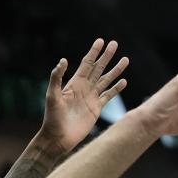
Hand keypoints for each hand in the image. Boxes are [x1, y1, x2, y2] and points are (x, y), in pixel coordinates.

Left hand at [38, 38, 128, 155]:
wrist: (58, 137)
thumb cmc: (52, 117)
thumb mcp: (52, 96)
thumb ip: (56, 78)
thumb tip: (63, 60)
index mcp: (74, 83)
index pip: (87, 63)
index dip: (93, 52)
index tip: (101, 41)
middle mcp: (84, 88)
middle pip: (98, 68)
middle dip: (106, 56)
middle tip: (115, 43)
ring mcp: (91, 98)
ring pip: (106, 80)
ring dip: (115, 70)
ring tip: (125, 59)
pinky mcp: (96, 109)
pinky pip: (108, 96)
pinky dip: (116, 89)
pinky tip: (123, 81)